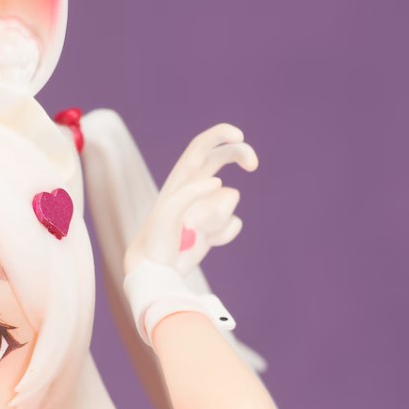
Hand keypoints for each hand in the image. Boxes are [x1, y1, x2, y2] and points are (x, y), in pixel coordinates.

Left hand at [126, 123, 256, 277]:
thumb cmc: (155, 242)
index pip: (202, 146)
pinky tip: (206, 242)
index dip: (221, 135)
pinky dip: (223, 234)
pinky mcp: (214, 226)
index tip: (239, 136)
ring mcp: (206, 206)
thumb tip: (220, 182)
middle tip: (253, 166)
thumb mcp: (167, 214)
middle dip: (241, 155)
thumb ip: (190, 193)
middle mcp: (195, 188)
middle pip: (223, 157)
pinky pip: (233, 223)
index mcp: (180, 178)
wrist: (156, 273)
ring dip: (218, 217)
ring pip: (230, 198)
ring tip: (197, 232)